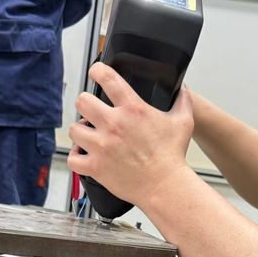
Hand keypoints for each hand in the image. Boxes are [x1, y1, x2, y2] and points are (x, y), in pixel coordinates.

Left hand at [67, 62, 193, 207]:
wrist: (165, 186)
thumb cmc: (172, 156)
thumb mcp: (183, 122)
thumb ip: (183, 101)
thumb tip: (184, 90)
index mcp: (132, 109)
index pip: (107, 77)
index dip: (97, 70)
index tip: (96, 72)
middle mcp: (113, 125)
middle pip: (82, 102)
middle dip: (85, 104)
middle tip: (91, 111)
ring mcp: (102, 146)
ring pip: (74, 129)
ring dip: (79, 131)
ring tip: (87, 134)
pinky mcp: (96, 167)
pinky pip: (73, 158)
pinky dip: (75, 156)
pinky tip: (83, 154)